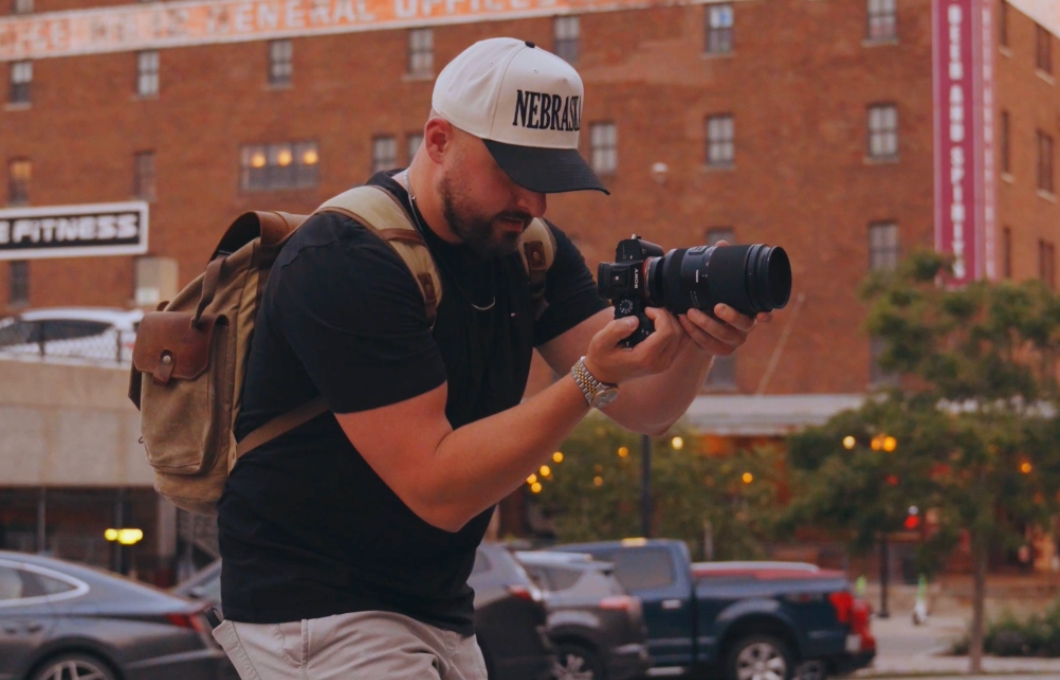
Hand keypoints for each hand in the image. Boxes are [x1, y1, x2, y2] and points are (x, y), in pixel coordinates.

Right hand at [583, 307, 682, 384]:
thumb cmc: (602, 357)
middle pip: (678, 334)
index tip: (647, 310)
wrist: (604, 375)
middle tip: (652, 311)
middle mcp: (659, 363)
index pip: (667, 332)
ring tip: (658, 316)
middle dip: (668, 317)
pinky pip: (679, 344)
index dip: (661, 315)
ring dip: (674, 323)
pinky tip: (663, 324)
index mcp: (645, 357)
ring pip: (682, 339)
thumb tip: (635, 320)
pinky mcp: (666, 362)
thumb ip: (616, 329)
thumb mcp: (601, 341)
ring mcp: (665, 364)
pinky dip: (676, 331)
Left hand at [677, 239, 771, 355]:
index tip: (761, 315)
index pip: (764, 313)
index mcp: (749, 310)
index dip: (765, 315)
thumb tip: (722, 243)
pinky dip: (694, 332)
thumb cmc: (712, 302)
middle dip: (730, 316)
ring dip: (706, 323)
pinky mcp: (719, 350)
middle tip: (717, 306)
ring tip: (690, 312)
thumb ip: (721, 266)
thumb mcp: (717, 285)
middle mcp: (744, 326)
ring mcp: (733, 340)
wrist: (698, 328)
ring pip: (723, 335)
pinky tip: (685, 321)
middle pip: (743, 324)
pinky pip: (708, 343)